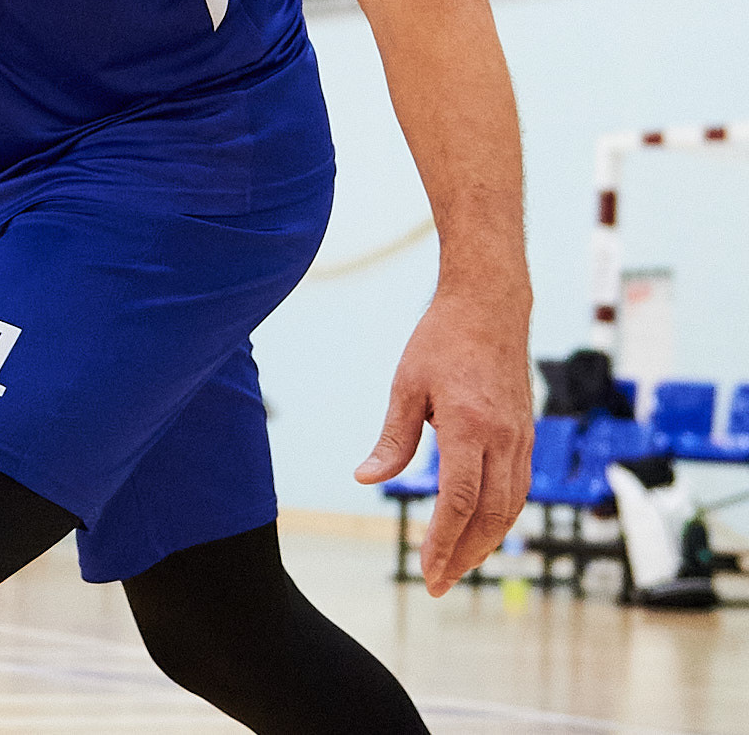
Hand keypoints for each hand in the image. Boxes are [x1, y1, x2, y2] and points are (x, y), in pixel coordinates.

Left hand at [354, 287, 532, 595]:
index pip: (459, 499)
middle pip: (489, 514)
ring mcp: (521, 438)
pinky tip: (480, 531)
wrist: (490, 307)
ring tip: (456, 567)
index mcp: (469, 426)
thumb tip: (367, 478)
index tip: (427, 570)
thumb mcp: (406, 385)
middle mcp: (503, 439)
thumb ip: (392, 439)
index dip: (443, 540)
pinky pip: (519, 488)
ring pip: (510, 507)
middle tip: (438, 586)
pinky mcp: (526, 436)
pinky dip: (500, 517)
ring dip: (485, 543)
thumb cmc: (440, 341)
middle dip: (464, 556)